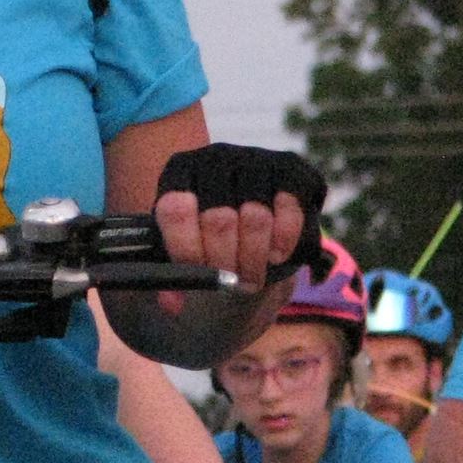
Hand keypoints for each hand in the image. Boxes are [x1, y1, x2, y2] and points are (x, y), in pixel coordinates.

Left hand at [151, 143, 323, 306]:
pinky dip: (284, 239)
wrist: (247, 205)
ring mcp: (252, 158)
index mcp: (177, 174)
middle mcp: (213, 159)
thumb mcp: (184, 247)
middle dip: (226, 264)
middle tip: (234, 286)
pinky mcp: (289, 166)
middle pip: (218, 220)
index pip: (176, 211)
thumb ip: (174, 274)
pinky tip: (277, 256)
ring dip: (255, 260)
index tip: (200, 276)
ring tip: (252, 279)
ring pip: (256, 218)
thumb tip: (172, 304)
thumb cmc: (208, 232)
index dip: (187, 250)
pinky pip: (289, 206)